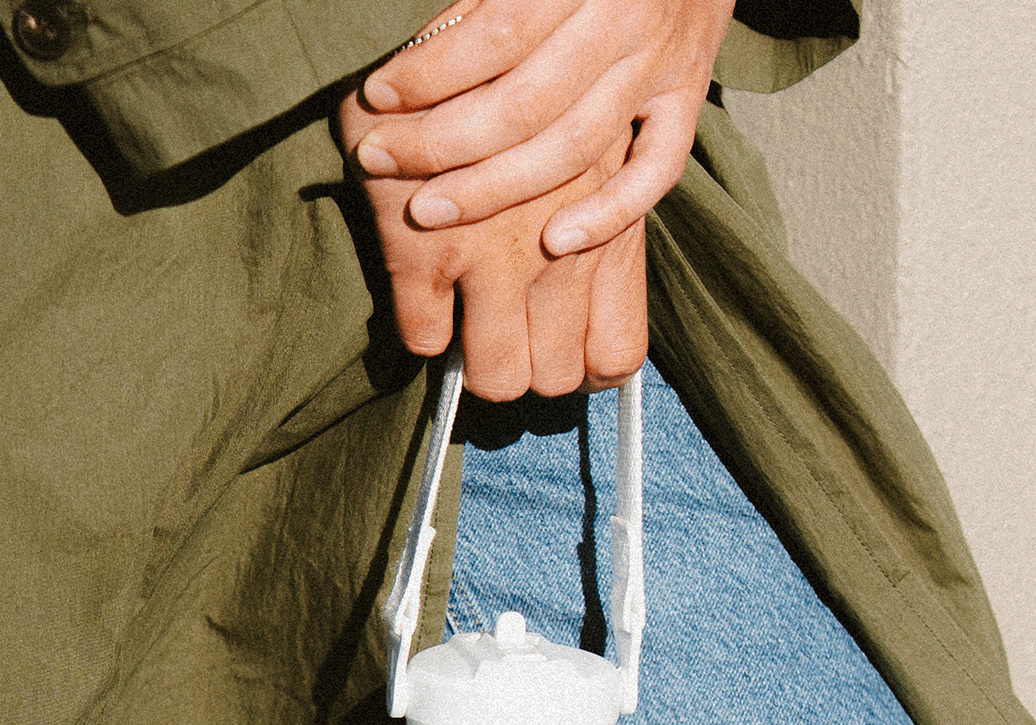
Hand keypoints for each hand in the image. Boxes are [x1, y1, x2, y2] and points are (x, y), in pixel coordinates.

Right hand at [342, 85, 649, 398]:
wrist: (470, 36)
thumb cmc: (541, 78)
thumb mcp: (599, 143)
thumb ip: (601, 211)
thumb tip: (578, 275)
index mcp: (610, 234)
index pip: (616, 354)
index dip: (587, 368)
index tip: (562, 353)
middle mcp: (560, 259)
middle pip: (555, 377)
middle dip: (528, 369)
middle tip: (506, 339)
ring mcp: (492, 259)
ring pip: (493, 375)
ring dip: (474, 361)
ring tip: (464, 327)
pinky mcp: (422, 250)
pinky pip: (422, 337)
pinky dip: (419, 331)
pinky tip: (420, 296)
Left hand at [348, 0, 734, 256]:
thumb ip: (484, 5)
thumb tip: (412, 62)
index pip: (497, 36)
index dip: (430, 72)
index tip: (377, 95)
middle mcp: (627, 23)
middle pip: (525, 105)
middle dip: (441, 141)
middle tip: (379, 158)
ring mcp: (661, 67)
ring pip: (574, 147)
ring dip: (494, 187)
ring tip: (427, 209)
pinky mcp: (688, 101)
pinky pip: (656, 172)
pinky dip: (609, 213)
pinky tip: (554, 242)